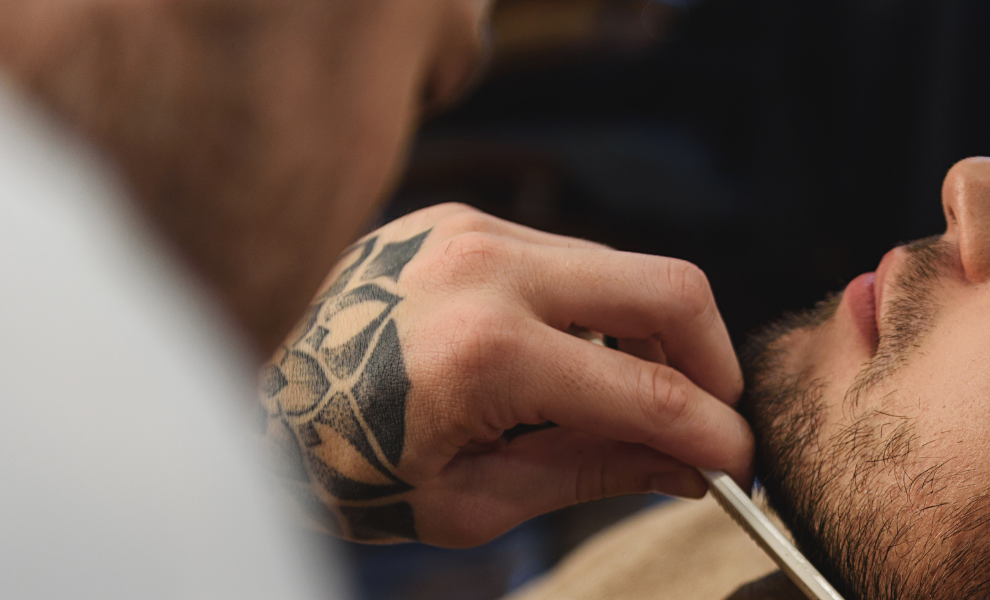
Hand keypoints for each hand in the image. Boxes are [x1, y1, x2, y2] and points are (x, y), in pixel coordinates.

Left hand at [258, 203, 750, 546]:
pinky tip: (559, 356)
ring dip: (646, 332)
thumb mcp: (478, 500)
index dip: (714, 433)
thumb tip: (689, 467)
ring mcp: (470, 230)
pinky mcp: (459, 217)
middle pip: (668, 286)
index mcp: (487, 357)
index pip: (650, 392)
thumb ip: (596, 471)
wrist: (251, 410)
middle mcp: (485, 271)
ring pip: (621, 266)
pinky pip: (564, 255)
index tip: (738, 463)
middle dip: (712, 356)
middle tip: (711, 408)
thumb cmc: (353, 469)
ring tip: (620, 394)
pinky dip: (587, 307)